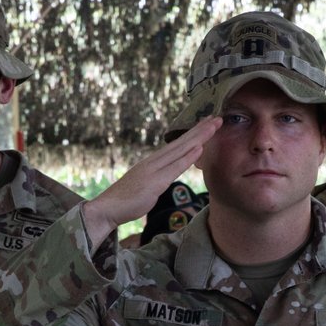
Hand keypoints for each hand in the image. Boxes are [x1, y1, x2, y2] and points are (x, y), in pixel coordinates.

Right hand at [80, 117, 221, 248]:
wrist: (107, 208)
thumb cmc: (126, 200)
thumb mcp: (147, 185)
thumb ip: (159, 178)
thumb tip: (168, 175)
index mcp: (153, 162)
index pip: (177, 145)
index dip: (193, 133)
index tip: (207, 123)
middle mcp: (154, 161)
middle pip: (182, 142)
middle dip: (200, 129)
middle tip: (217, 117)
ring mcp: (154, 170)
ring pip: (181, 150)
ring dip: (199, 137)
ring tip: (214, 125)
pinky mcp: (154, 182)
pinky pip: (174, 167)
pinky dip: (188, 157)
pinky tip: (199, 147)